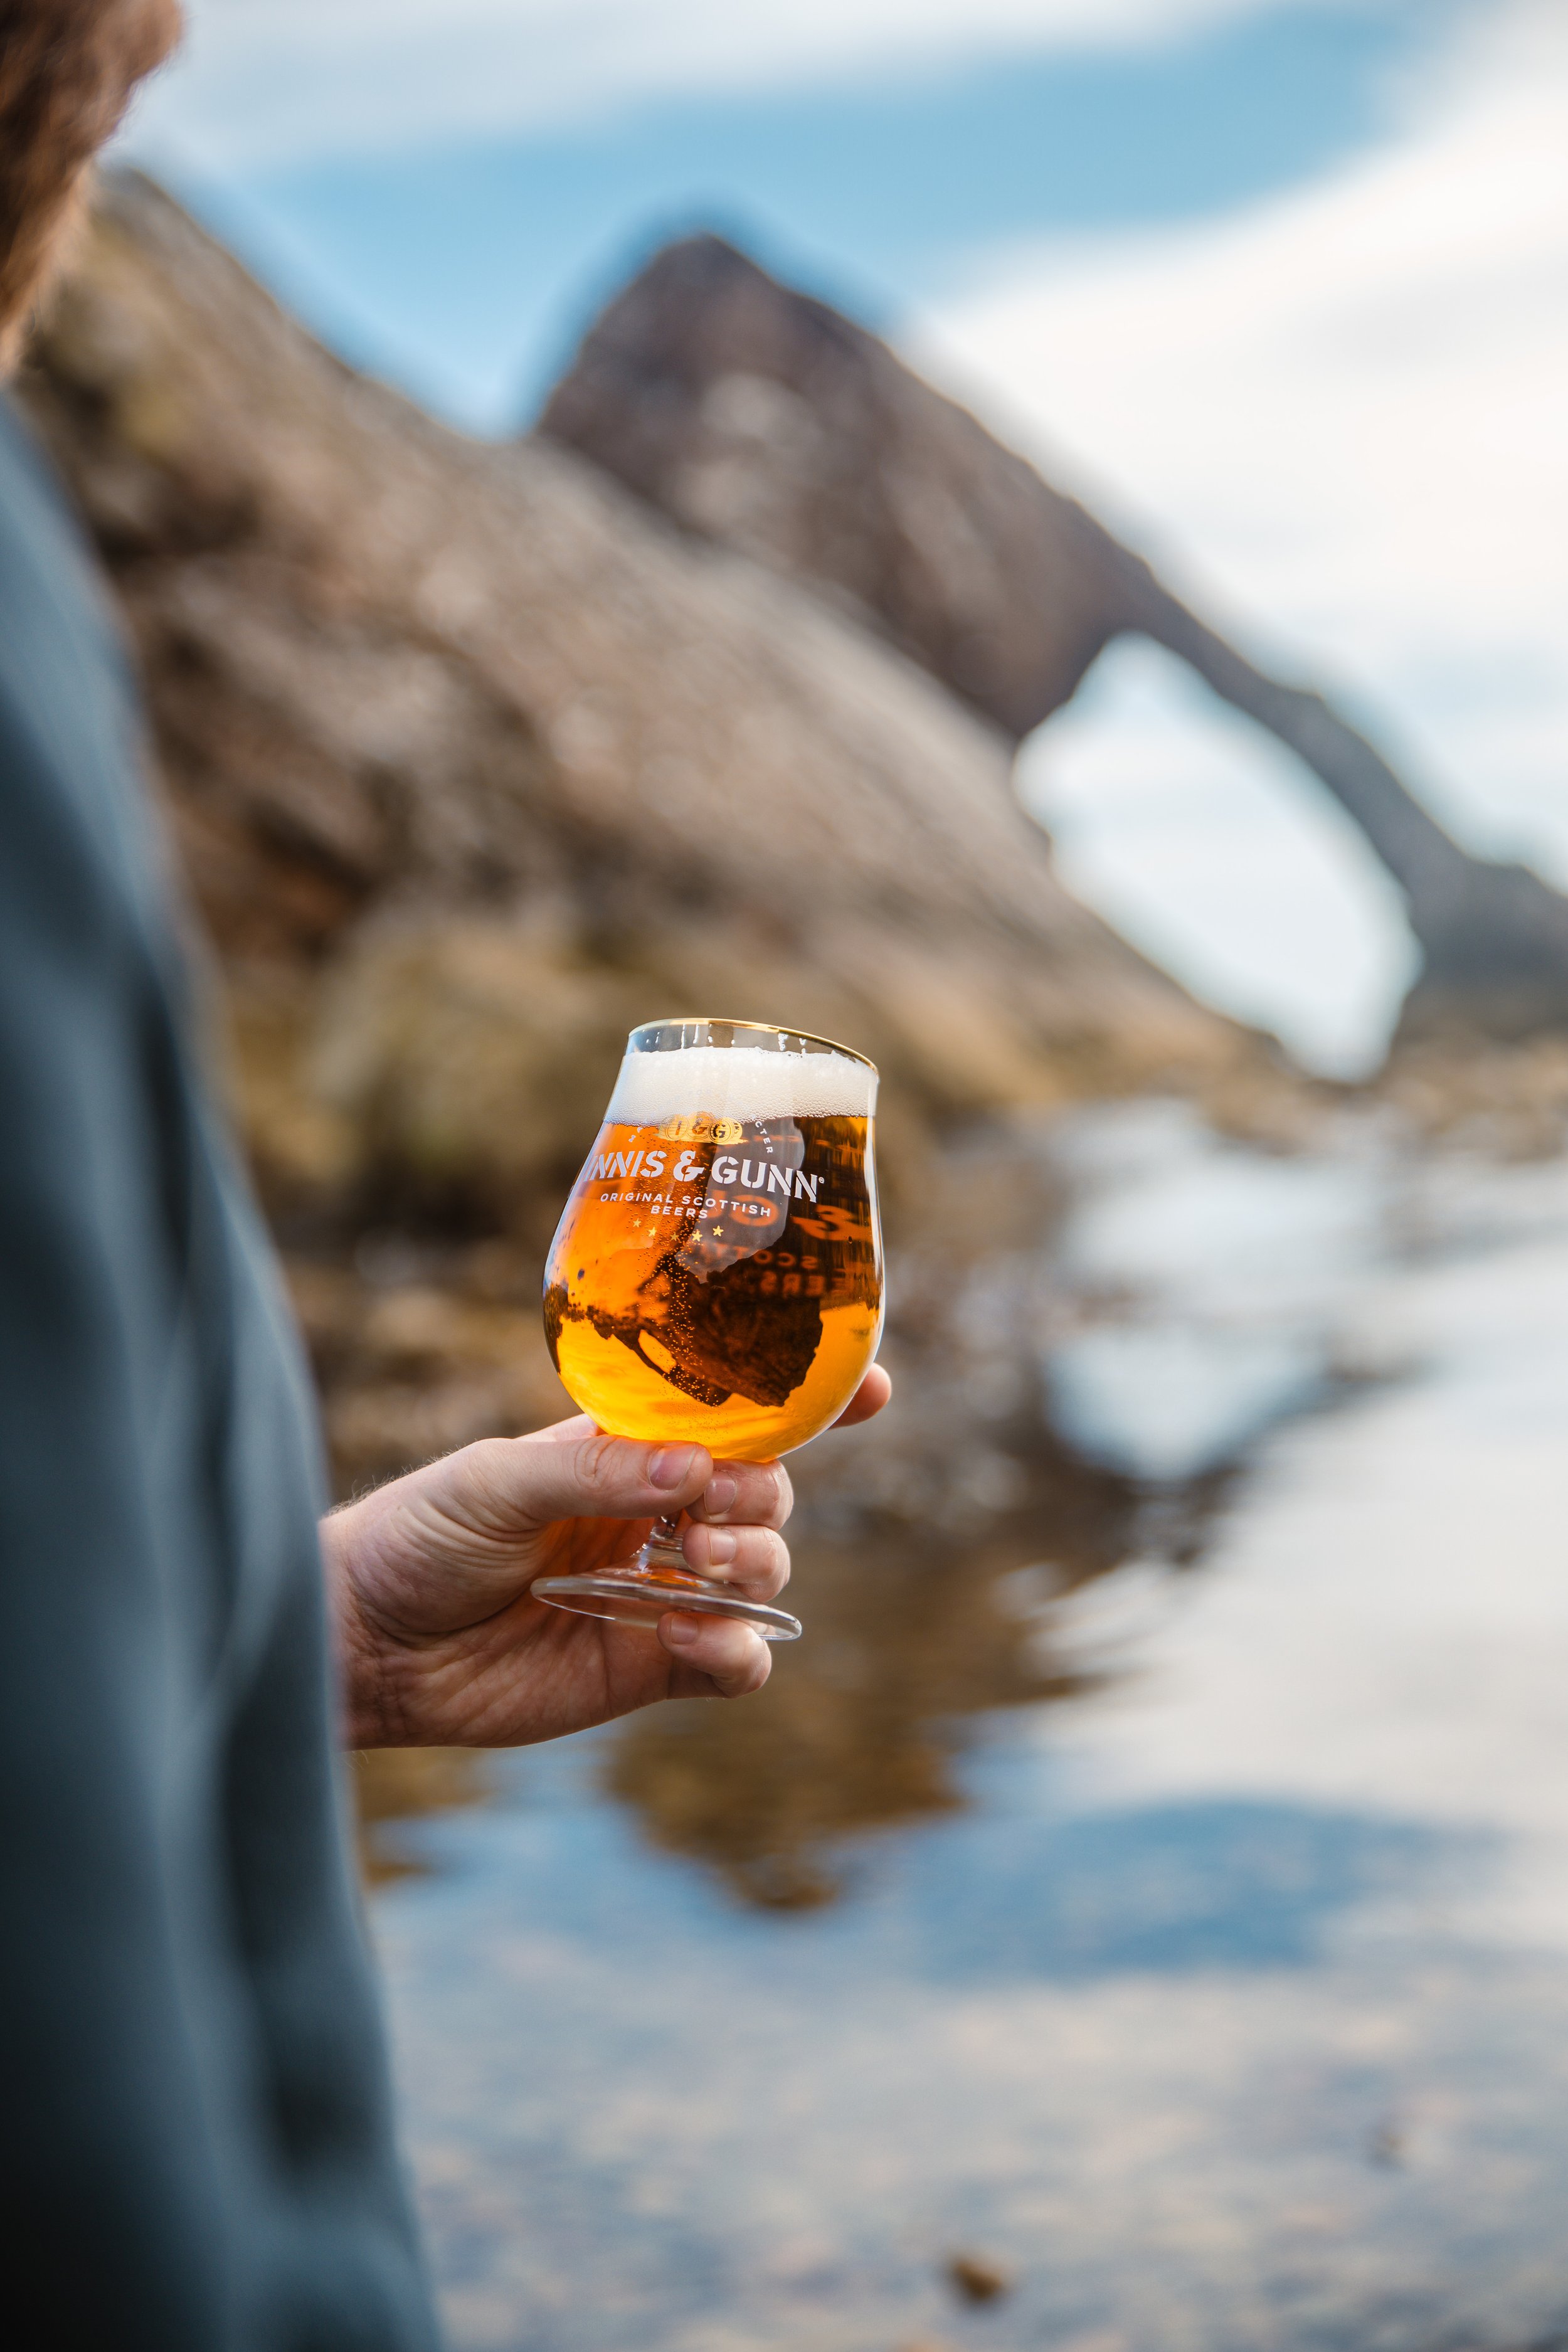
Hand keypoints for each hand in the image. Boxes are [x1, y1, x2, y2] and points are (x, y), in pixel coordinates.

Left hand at [323, 1365, 891, 1747]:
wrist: (368, 1642)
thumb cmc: (420, 1533)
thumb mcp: (494, 1480)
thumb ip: (593, 1472)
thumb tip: (694, 1471)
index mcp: (626, 1447)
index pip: (735, 1413)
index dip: (809, 1398)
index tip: (869, 1384)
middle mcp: (656, 1514)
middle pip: (767, 1494)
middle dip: (764, 1498)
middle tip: (709, 1518)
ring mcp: (661, 1592)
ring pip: (765, 1573)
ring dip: (757, 1565)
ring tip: (700, 1568)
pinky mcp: (650, 1669)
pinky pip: (736, 1662)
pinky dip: (739, 1650)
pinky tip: (694, 1640)